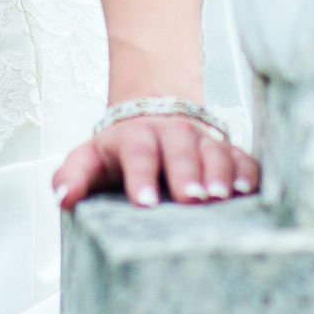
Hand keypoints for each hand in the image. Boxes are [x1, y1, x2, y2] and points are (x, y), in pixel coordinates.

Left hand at [51, 113, 257, 209]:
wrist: (153, 111)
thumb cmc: (119, 149)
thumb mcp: (89, 157)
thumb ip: (72, 176)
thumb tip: (63, 197)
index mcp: (135, 137)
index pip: (138, 153)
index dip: (141, 175)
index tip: (144, 202)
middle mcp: (171, 134)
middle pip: (180, 150)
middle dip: (185, 174)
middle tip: (190, 200)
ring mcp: (201, 140)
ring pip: (214, 151)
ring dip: (219, 173)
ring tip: (220, 197)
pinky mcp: (225, 148)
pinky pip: (241, 157)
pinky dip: (247, 172)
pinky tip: (249, 191)